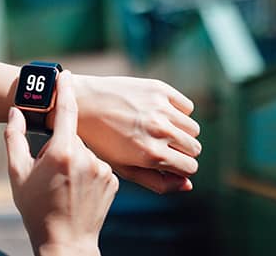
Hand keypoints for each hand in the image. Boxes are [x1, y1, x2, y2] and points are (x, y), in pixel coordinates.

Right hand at [5, 72, 117, 255]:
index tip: (64, 75)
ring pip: (86, 152)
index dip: (65, 90)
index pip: (67, 111)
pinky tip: (77, 190)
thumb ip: (14, 138)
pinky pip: (98, 166)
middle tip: (48, 171)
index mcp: (63, 152)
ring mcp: (104, 170)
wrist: (65, 243)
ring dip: (74, 160)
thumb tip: (15, 113)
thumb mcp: (17, 174)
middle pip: (73, 137)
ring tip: (63, 185)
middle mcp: (88, 157)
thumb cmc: (36, 209)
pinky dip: (87, 172)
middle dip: (60, 147)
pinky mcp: (114, 181)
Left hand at [71, 75, 201, 193]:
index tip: (168, 163)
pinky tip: (158, 113)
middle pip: (194, 148)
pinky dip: (177, 111)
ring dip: (180, 132)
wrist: (81, 103)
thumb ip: (158, 182)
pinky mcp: (159, 89)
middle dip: (182, 151)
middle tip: (161, 146)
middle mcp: (159, 130)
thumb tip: (188, 185)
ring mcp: (160, 108)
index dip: (180, 168)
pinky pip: (187, 106)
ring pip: (193, 128)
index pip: (190, 167)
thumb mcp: (124, 168)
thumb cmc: (101, 140)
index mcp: (151, 154)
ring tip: (158, 130)